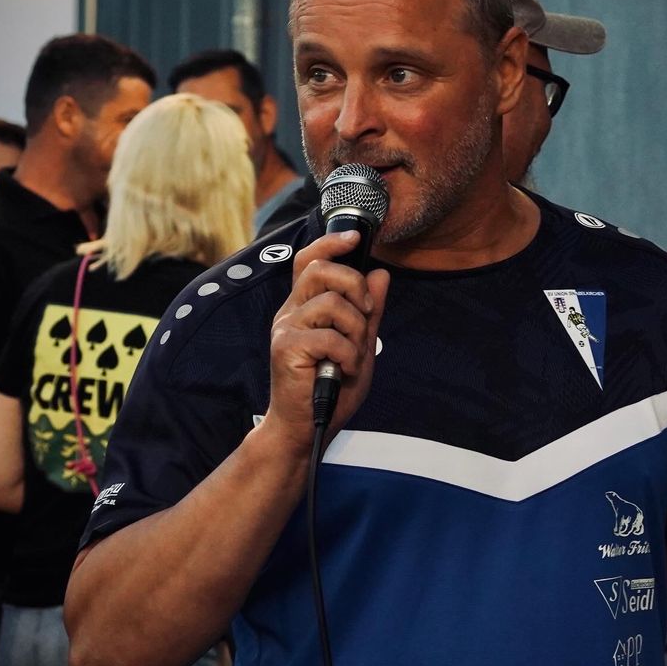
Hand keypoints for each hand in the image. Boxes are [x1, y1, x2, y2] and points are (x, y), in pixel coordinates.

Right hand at [264, 230, 388, 452]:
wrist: (305, 430)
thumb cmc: (328, 390)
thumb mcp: (359, 345)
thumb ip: (369, 311)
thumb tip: (380, 274)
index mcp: (304, 308)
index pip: (309, 260)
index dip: (330, 243)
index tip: (355, 236)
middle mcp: (291, 313)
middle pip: (319, 270)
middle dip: (353, 286)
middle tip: (365, 313)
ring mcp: (286, 329)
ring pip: (330, 302)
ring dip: (354, 329)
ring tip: (353, 355)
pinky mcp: (286, 349)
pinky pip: (329, 336)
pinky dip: (348, 354)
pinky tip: (343, 370)